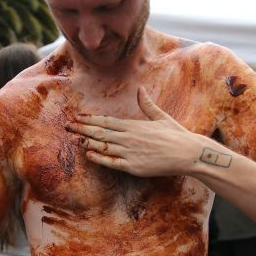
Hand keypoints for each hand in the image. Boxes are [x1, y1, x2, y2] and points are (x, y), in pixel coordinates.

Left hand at [66, 87, 205, 176]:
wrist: (188, 153)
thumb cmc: (176, 135)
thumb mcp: (160, 116)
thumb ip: (146, 104)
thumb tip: (140, 89)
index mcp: (134, 125)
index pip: (106, 121)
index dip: (90, 119)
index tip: (77, 117)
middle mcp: (129, 137)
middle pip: (100, 132)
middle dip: (82, 129)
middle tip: (67, 126)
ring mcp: (131, 152)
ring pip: (103, 146)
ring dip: (87, 142)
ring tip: (74, 139)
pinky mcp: (134, 166)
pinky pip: (112, 162)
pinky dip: (100, 158)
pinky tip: (89, 155)